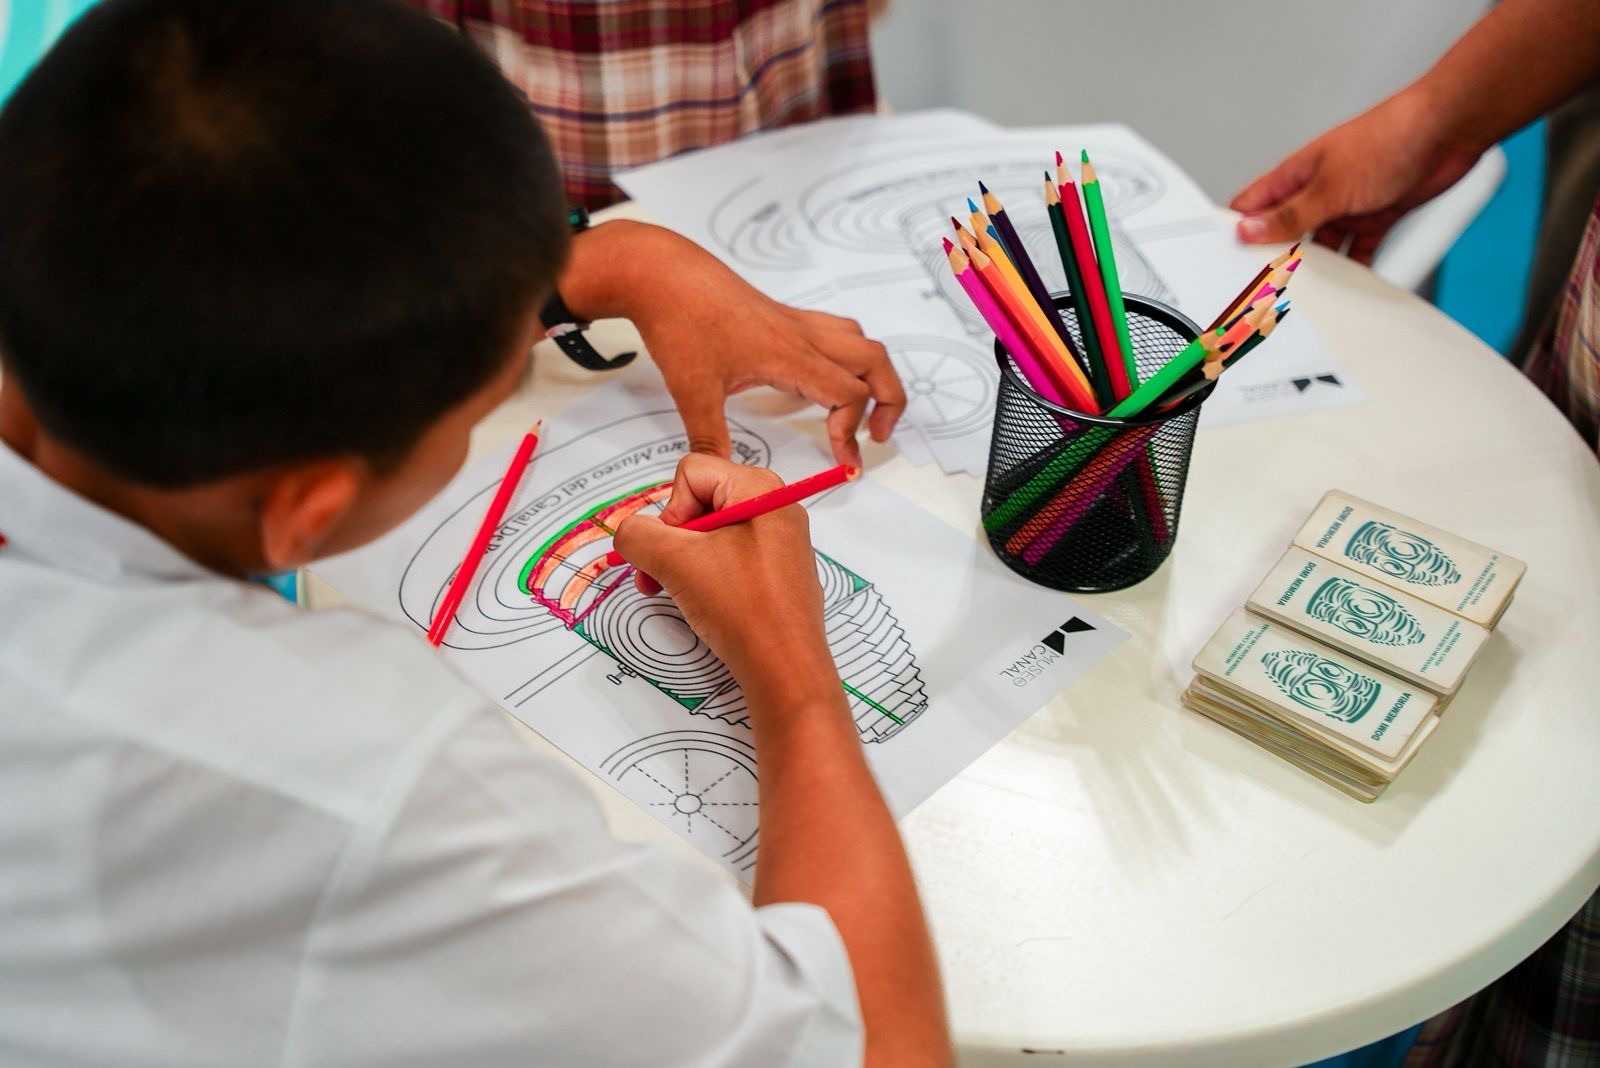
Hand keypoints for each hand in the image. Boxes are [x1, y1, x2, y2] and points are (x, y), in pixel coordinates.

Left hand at [560, 221, 904, 466]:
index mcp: (790, 354)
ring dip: (873, 375)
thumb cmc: (679, 321)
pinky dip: (847, 357)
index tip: (843, 461)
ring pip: (860, 341)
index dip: (852, 433)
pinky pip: (835, 332)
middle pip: (875, 362)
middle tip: (876, 437)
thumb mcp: (692, 390)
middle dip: (889, 402)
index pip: (849, 395)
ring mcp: (795, 321)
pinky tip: (822, 379)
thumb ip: (709, 438)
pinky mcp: (782, 315)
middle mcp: (803, 335)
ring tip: (863, 409)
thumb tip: (716, 476)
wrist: (661, 271)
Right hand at [610, 455, 837, 706]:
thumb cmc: (741, 607)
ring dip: (684, 561)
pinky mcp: (779, 570)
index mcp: (758, 488)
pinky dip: (709, 575)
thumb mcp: (674, 562)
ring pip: (712, 533)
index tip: (675, 553)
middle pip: (700, 502)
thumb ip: (637, 535)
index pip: (690, 473)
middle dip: (672, 540)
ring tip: (680, 593)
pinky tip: (708, 603)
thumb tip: (629, 534)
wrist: (784, 667)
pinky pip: (732, 557)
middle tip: (660, 577)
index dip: (670, 512)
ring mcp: (780, 540)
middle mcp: (775, 506)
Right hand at [1229, 91, 1483, 263]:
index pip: (1251, 207)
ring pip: (1322, 244)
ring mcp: (1346, 204)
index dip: (1237, 231)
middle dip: (1276, 255)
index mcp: (1296, 175)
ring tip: (1309, 288)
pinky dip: (1356, 265)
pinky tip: (1352, 280)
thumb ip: (1291, 214)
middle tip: (1269, 282)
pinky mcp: (1375, 215)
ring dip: (1318, 264)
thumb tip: (1248, 230)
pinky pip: (1359, 249)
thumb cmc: (1390, 136)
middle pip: (1284, 231)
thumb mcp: (1330, 186)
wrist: (1448, 129)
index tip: (1230, 260)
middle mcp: (1317, 190)